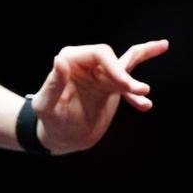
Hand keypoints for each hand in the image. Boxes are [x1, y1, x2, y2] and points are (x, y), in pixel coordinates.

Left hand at [30, 40, 168, 154]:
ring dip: (137, 76)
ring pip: (124, 65)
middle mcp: (84, 62)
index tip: (124, 85)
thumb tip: (60, 60)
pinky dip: (138, 88)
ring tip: (145, 92)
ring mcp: (99, 73)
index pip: (97, 54)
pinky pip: (129, 78)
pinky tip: (146, 104)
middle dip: (126, 76)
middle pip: (112, 59)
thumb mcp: (46, 107)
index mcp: (69, 59)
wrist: (63, 137)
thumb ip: (53, 85)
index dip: (114, 67)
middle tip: (141, 91)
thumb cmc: (50, 121)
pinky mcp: (110, 86)